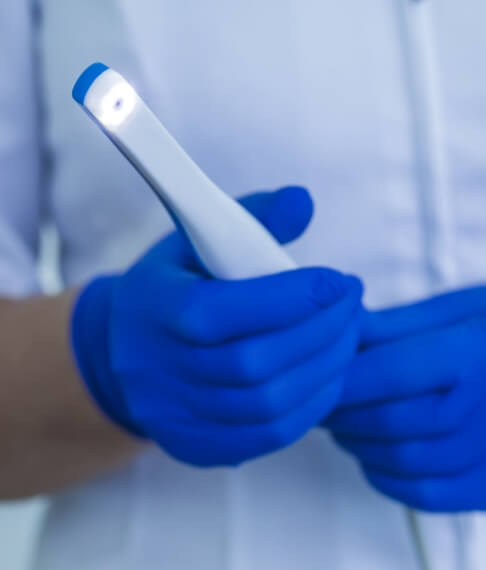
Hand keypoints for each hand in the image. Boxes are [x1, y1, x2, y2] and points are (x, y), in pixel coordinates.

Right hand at [72, 186, 362, 466]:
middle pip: (254, 363)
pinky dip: (311, 406)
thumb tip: (303, 201)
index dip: (291, 298)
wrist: (123, 350)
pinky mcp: (196, 445)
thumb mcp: (195, 240)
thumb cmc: (172, 287)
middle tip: (352, 305)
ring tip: (348, 336)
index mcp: (155, 309)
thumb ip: (251, 218)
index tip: (338, 280)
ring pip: (268, 405)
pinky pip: (268, 436)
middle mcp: (159, 370)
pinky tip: (328, 374)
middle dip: (321, 332)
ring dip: (324, 369)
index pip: (224, 311)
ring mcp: (176, 416)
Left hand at [325, 286, 485, 511]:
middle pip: (389, 421)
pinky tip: (372, 453)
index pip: (390, 372)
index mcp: (474, 353)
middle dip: (340, 413)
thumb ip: (392, 326)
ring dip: (356, 443)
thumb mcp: (453, 310)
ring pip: (401, 460)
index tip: (314, 376)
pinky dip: (385, 475)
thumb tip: (336, 334)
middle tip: (319, 401)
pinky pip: (426, 494)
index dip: (343, 379)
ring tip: (341, 423)